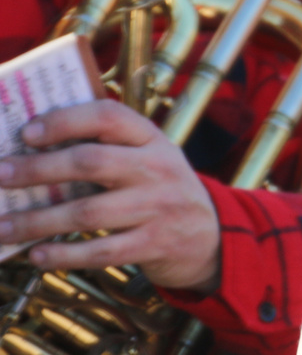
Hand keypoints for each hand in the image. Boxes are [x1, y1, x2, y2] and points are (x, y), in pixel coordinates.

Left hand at [0, 99, 220, 291]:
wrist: (210, 234)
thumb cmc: (161, 189)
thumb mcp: (149, 158)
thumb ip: (108, 148)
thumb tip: (33, 150)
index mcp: (152, 138)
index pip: (108, 116)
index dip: (66, 121)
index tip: (27, 132)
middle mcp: (157, 167)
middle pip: (91, 162)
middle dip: (39, 169)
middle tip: (1, 174)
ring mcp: (158, 206)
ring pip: (89, 212)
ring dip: (38, 221)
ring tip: (3, 226)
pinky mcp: (154, 243)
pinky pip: (101, 250)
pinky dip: (64, 254)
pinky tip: (37, 255)